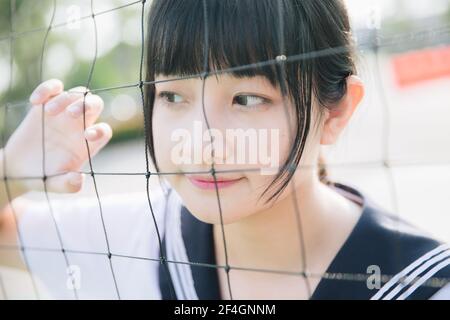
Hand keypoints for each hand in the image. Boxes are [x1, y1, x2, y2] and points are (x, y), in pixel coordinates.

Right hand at [2, 79, 112, 194]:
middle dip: (87, 105)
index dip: (100, 131)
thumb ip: (68, 185)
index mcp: (87, 143)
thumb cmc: (42, 177)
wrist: (18, 168)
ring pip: (77, 94)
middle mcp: (80, 126)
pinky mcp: (46, 105)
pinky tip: (36, 101)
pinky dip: (47, 88)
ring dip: (66, 99)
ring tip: (50, 112)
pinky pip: (54, 88)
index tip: (86, 136)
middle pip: (95, 104)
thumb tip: (79, 180)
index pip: (104, 131)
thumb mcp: (55, 185)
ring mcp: (64, 113)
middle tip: (71, 114)